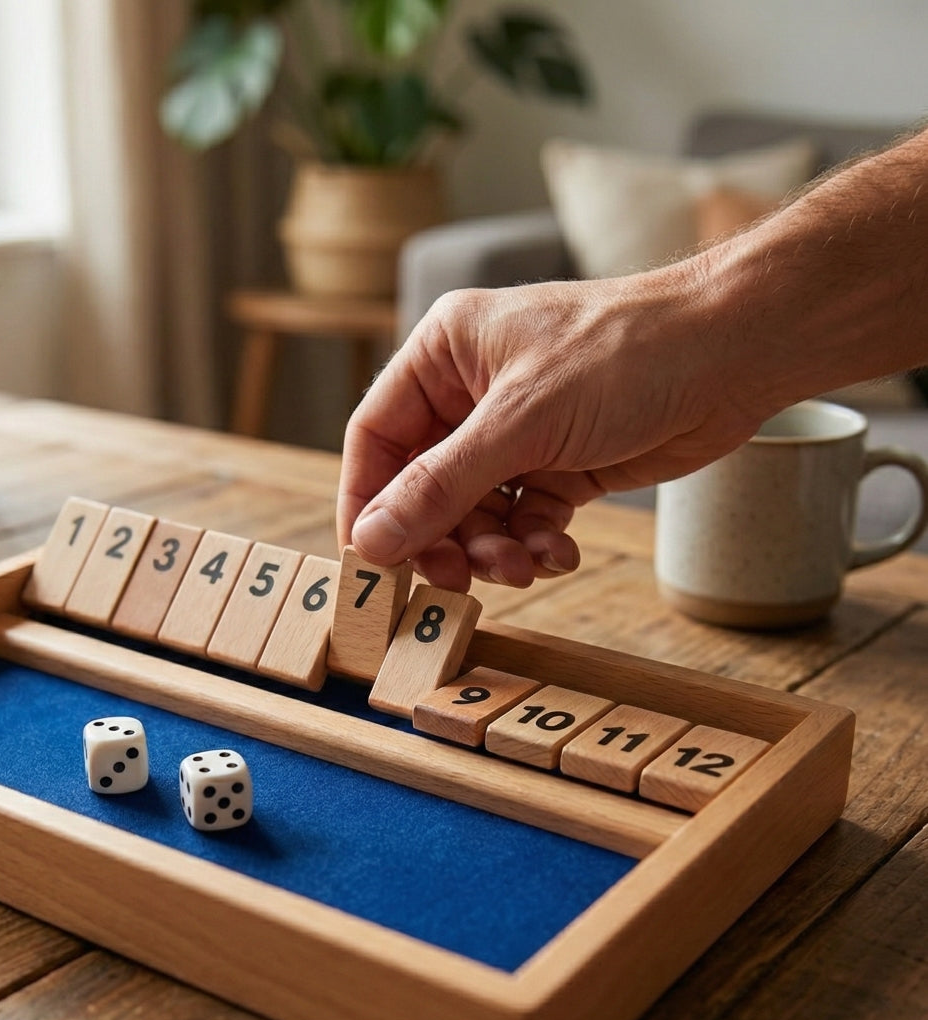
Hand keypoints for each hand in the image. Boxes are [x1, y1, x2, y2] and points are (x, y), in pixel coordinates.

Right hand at [337, 275, 767, 590]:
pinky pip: (521, 520)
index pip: (376, 439)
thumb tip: (371, 541)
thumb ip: (439, 488)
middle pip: (422, 487)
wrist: (738, 353)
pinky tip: (557, 551)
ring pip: (473, 513)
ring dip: (493, 549)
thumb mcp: (521, 424)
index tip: (372, 562)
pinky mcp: (559, 465)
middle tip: (458, 579)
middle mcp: (471, 393)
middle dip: (443, 537)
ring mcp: (517, 432)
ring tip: (525, 565)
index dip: (367, 504)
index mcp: (444, 355)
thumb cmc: (629, 354)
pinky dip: (533, 544)